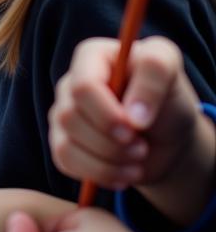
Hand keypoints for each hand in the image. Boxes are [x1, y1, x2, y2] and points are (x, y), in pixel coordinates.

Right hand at [50, 36, 214, 224]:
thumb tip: (133, 116)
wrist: (167, 134)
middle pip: (70, 117)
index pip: (82, 87)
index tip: (136, 127)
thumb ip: (155, 71)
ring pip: (66, 144)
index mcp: (90, 57)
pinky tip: (123, 173)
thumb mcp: (170, 67)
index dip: (107, 114)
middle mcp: (70, 83)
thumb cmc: (167, 94)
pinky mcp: (62, 142)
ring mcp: (63, 114)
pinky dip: (98, 174)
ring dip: (109, 162)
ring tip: (138, 159)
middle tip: (141, 147)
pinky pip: (64, 162)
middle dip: (111, 142)